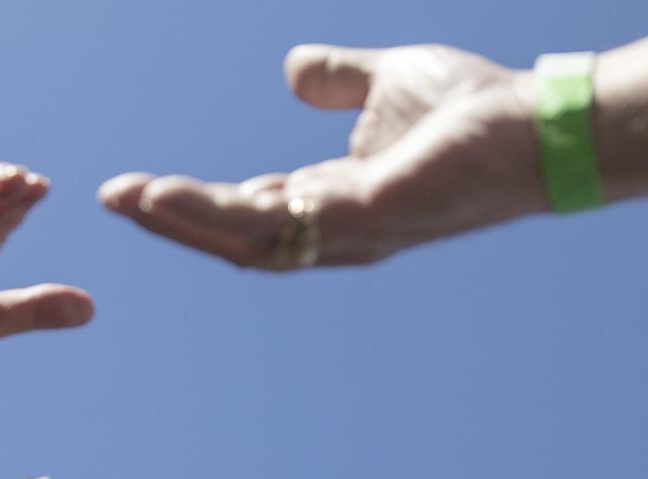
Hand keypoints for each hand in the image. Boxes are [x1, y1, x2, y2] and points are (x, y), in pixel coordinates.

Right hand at [99, 44, 548, 266]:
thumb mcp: (385, 80)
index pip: (247, 210)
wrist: (535, 123)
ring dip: (177, 220)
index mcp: (329, 201)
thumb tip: (292, 69)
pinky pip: (269, 223)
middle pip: (232, 236)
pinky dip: (210, 210)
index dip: (193, 201)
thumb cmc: (471, 110)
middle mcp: (328, 230)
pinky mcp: (357, 219)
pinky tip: (167, 192)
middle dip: (170, 219)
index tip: (139, 187)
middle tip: (112, 199)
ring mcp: (341, 232)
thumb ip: (337, 80)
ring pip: (240, 239)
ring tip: (125, 198)